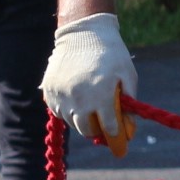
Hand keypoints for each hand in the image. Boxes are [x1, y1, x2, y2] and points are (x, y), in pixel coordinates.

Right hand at [43, 13, 137, 153]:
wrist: (83, 34)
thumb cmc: (111, 54)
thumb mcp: (128, 75)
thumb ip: (129, 102)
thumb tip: (129, 125)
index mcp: (102, 96)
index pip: (109, 127)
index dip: (116, 138)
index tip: (120, 145)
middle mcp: (79, 99)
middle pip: (87, 129)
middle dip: (97, 131)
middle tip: (104, 127)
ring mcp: (61, 95)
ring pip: (71, 121)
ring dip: (82, 120)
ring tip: (91, 108)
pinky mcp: (49, 91)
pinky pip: (58, 110)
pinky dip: (68, 111)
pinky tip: (77, 100)